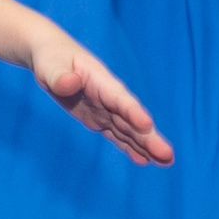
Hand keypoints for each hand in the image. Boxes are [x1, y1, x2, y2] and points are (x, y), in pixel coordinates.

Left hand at [29, 28, 171, 165]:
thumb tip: (69, 83)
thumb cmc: (51, 57)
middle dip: (149, 137)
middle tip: (168, 155)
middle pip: (131, 119)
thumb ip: (60, 76)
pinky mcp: (98, 118)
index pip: (119, 98)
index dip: (133, 111)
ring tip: (166, 162)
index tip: (147, 125)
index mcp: (101, 80)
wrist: (51, 57)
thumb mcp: (50, 65)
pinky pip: (116, 134)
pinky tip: (144, 160)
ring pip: (129, 129)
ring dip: (146, 146)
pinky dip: (129, 147)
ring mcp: (105, 108)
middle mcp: (108, 96)